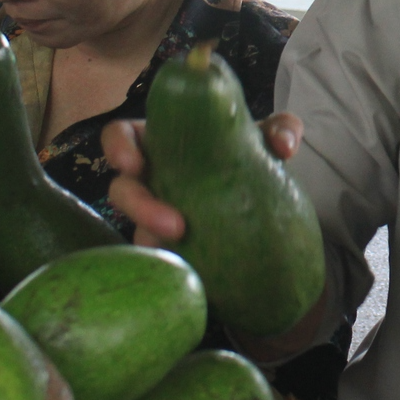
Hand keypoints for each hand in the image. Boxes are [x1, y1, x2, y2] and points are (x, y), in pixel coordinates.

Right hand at [105, 112, 302, 246]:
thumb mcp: (270, 138)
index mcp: (164, 143)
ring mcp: (157, 218)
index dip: (118, 147)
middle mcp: (153, 179)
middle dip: (139, 207)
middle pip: (122, 191)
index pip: (122, 137)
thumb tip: (282, 146)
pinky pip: (160, 260)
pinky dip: (176, 263)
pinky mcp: (172, 249)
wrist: (270, 204)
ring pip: (137, 231)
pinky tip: (194, 270)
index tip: (133, 164)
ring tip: (185, 249)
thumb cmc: (255, 157)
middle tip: (174, 225)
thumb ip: (281, 129)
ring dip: (155, 241)